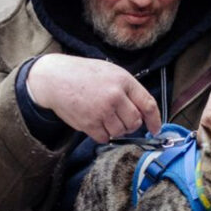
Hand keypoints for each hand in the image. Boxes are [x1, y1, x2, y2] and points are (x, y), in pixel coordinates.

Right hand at [27, 54, 160, 142]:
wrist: (54, 78)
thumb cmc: (82, 74)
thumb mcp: (109, 72)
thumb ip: (127, 90)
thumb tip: (142, 112)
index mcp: (123, 81)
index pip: (148, 104)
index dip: (155, 120)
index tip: (155, 128)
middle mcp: (115, 96)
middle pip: (134, 122)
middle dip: (130, 125)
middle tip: (119, 119)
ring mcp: (102, 111)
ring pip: (120, 132)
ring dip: (114, 130)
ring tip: (103, 118)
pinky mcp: (89, 123)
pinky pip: (104, 138)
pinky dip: (101, 134)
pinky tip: (94, 122)